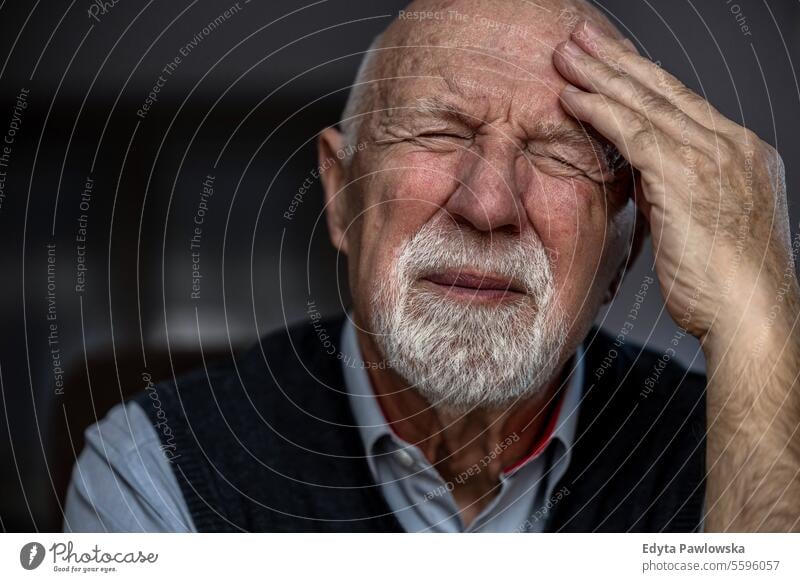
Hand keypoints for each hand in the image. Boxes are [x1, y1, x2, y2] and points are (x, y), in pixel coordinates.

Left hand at [552, 20, 794, 341]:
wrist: (751, 315)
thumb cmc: (727, 285)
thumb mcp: (703, 225)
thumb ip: (675, 193)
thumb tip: (644, 179)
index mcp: (739, 153)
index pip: (682, 103)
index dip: (642, 79)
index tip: (613, 62)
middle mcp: (730, 144)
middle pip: (663, 89)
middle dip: (617, 59)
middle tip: (582, 36)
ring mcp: (711, 156)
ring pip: (646, 102)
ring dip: (601, 75)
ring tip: (566, 54)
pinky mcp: (686, 176)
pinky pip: (634, 133)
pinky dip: (600, 112)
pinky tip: (572, 98)